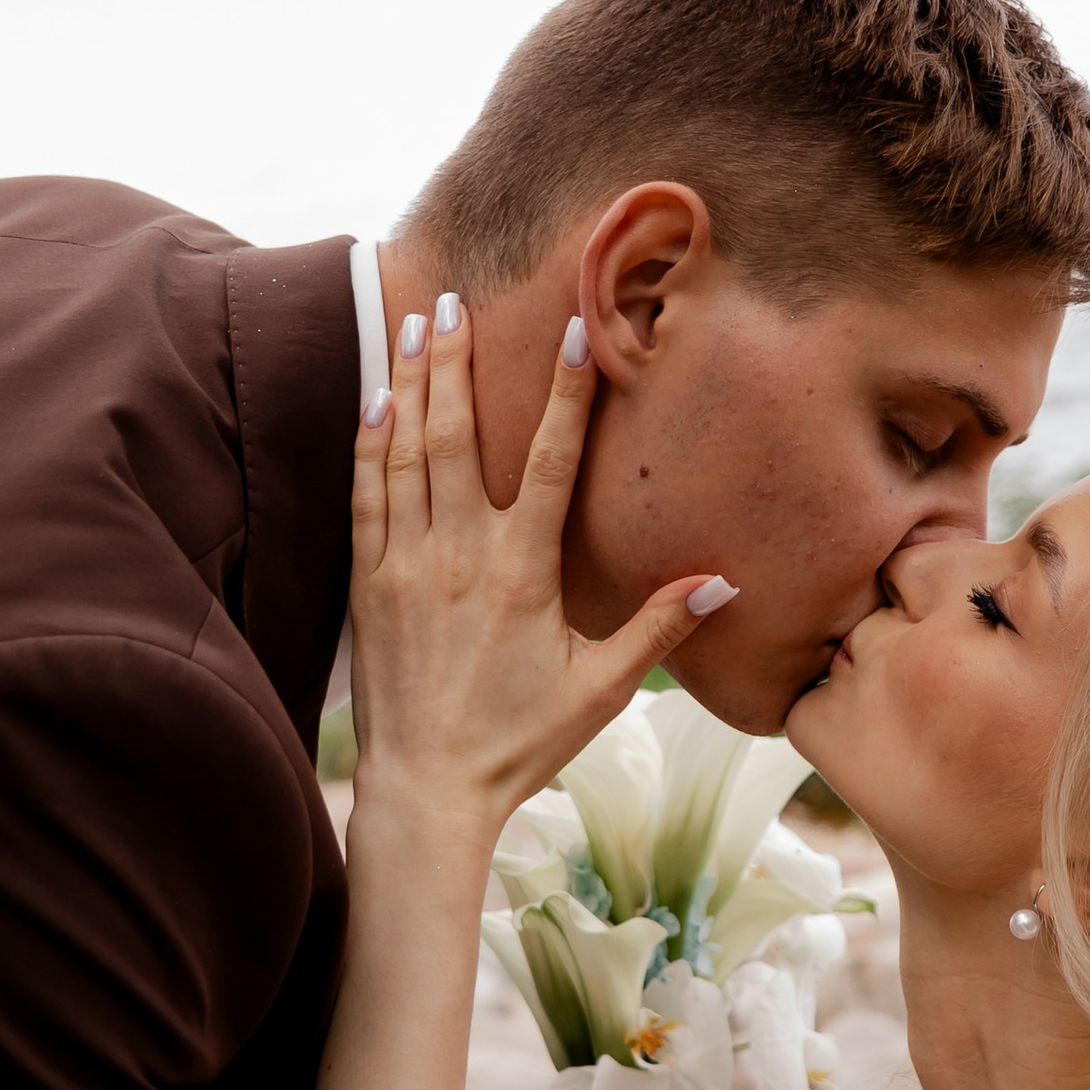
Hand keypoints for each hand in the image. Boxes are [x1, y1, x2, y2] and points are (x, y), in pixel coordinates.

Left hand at [347, 301, 734, 860]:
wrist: (427, 791)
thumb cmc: (520, 742)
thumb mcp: (602, 690)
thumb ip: (658, 627)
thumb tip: (724, 582)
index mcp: (522, 573)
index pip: (550, 461)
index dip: (567, 391)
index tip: (575, 328)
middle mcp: (459, 555)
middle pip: (458, 434)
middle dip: (459, 360)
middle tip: (456, 298)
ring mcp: (405, 565)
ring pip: (405, 451)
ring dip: (413, 383)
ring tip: (418, 324)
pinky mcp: (367, 584)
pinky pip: (365, 494)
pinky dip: (369, 441)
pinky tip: (376, 401)